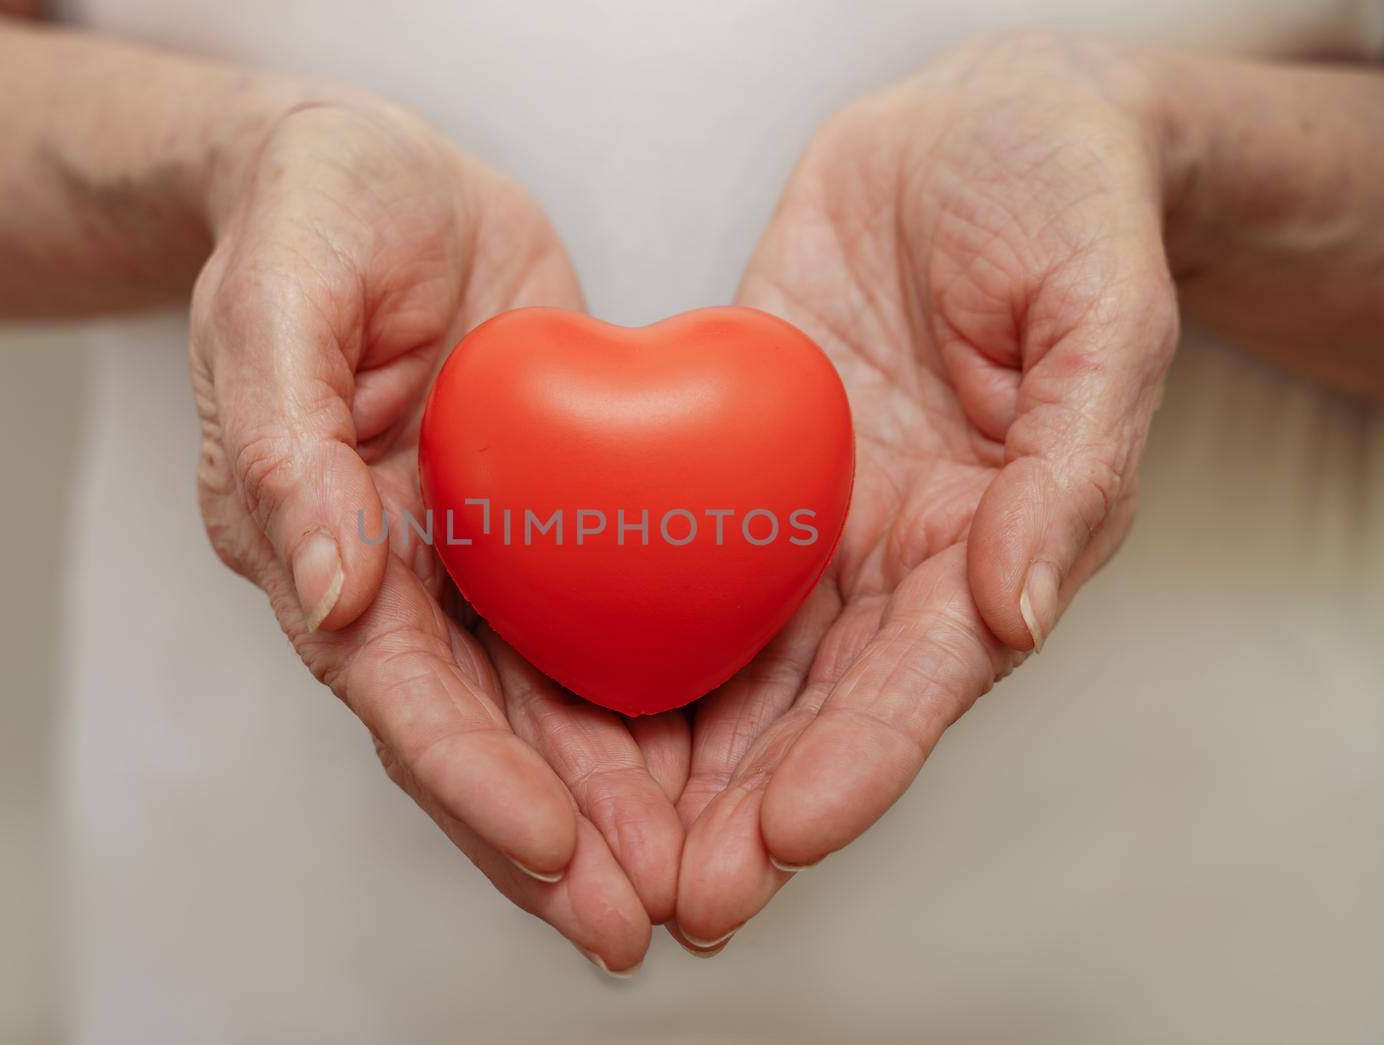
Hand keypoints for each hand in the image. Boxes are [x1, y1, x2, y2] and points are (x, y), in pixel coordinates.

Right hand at [189, 95, 685, 971]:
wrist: (377, 175)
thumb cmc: (313, 210)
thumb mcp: (282, 289)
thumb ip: (283, 441)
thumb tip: (328, 592)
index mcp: (305, 534)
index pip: (389, 684)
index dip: (465, 776)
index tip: (552, 850)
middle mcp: (385, 573)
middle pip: (469, 731)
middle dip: (548, 838)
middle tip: (638, 924)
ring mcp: (467, 556)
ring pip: (537, 706)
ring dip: (605, 805)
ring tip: (687, 888)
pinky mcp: (537, 522)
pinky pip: (592, 626)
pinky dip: (643, 704)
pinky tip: (707, 770)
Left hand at [672, 34, 1178, 949]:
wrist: (984, 122)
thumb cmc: (1068, 205)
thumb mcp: (1103, 319)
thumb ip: (1071, 468)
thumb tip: (1018, 608)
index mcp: (991, 538)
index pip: (917, 680)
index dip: (855, 766)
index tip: (783, 841)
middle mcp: (892, 549)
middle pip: (815, 705)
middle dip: (747, 807)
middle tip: (673, 896)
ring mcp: (808, 509)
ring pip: (736, 656)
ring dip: (678, 756)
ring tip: (607, 842)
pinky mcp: (738, 451)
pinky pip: (674, 545)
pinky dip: (629, 624)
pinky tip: (567, 691)